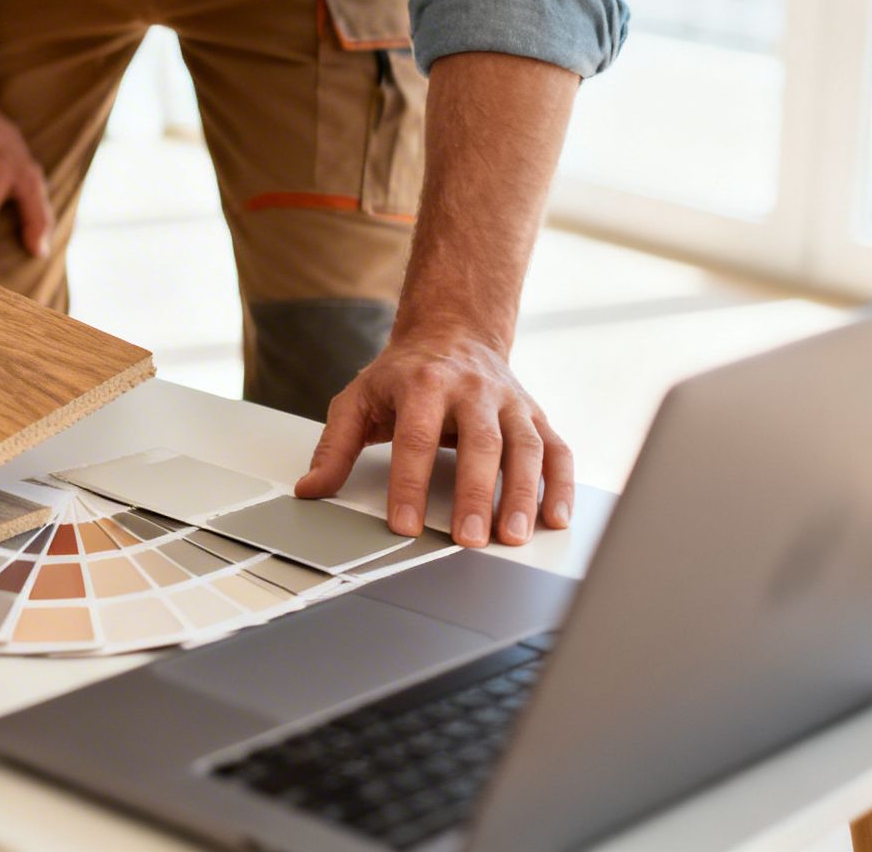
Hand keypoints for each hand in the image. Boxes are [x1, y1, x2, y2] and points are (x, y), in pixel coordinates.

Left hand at [294, 324, 573, 547]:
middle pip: (479, 443)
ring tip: (513, 536)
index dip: (409, 484)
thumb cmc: (403, 375)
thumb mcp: (358, 399)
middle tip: (468, 539)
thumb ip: (335, 446)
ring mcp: (509, 403)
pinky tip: (556, 518)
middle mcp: (473, 390)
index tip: (404, 525)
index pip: (415, 437)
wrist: (453, 331)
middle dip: (475, 494)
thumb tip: (310, 489)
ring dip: (522, 495)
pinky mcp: (535, 416)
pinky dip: (560, 485)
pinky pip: (556, 450)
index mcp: (423, 384)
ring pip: (524, 447)